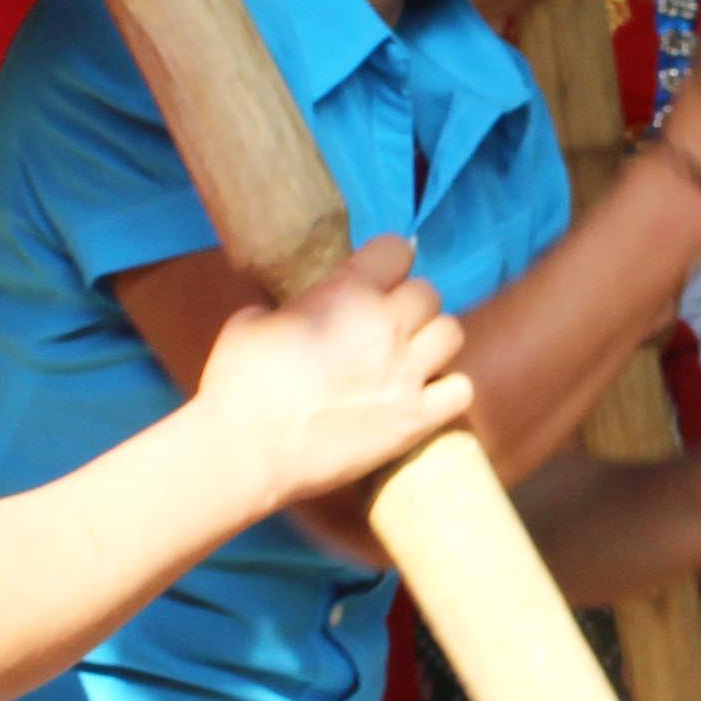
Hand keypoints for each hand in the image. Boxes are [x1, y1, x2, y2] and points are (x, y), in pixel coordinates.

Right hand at [193, 239, 472, 506]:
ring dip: (433, 341)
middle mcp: (386, 327)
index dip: (388, 262)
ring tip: (411, 358)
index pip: (397, 249)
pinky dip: (448, 391)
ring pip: (452, 333)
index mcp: (346, 292)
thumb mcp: (252, 320)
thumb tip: (298, 309)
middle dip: (410, 304)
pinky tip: (424, 397)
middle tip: (388, 325)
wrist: (246, 450)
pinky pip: (461, 390)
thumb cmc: (238, 384)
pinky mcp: (415, 420)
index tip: (378, 278)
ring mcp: (406, 374)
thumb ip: (291, 307)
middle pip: (429, 292)